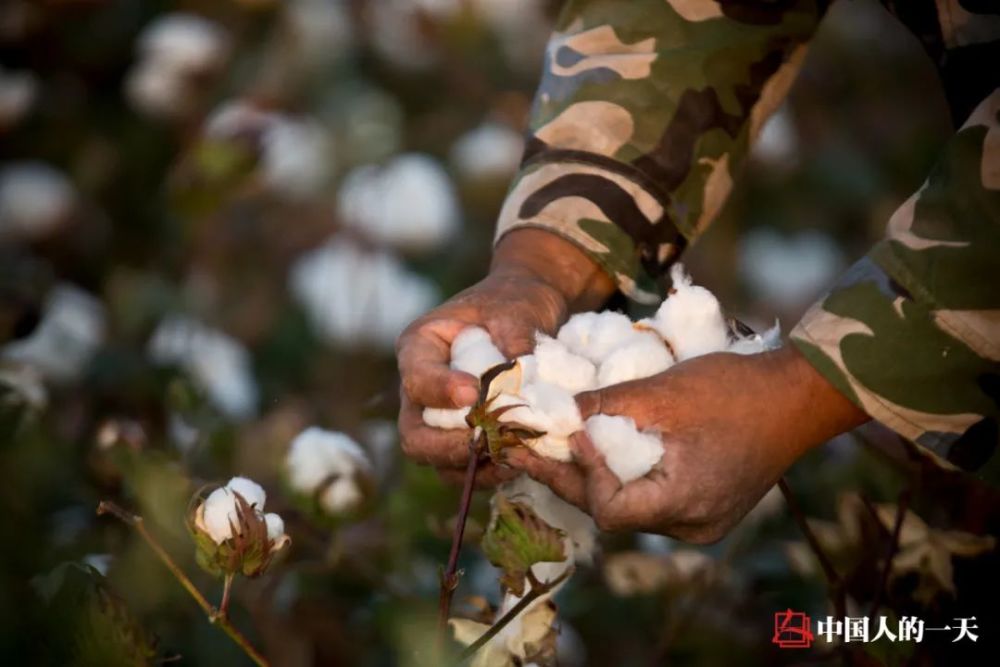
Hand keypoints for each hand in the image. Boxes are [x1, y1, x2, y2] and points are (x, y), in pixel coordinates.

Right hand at [396, 229, 613, 484]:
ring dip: (473, 465)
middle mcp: (421, 389)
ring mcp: (439, 418)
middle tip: (488, 441)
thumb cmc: (516, 303)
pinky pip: (465, 469)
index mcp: (420, 346)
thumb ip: (516, 336)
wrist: (530, 314)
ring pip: (437, 460)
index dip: (440, 391)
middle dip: (449, 445)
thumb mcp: (517, 308)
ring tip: (511, 454)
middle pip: (414, 435)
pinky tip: (520, 458)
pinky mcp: (463, 438)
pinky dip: (490, 472)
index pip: (416, 378)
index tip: (473, 393)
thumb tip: (521, 375)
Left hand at [506, 345, 868, 541]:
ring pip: (631, 507)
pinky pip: (653, 500)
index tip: (562, 434)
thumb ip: (605, 406)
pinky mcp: (708, 507)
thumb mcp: (662, 392)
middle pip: (613, 512)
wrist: (799, 395)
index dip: (580, 474)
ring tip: (556, 447)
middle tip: (527, 449)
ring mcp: (702, 521)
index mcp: (684, 504)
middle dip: (569, 477)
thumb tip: (556, 414)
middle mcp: (692, 525)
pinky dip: (625, 476)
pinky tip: (602, 450)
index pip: (608, 509)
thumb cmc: (734, 390)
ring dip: (594, 476)